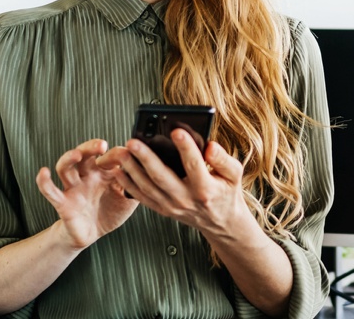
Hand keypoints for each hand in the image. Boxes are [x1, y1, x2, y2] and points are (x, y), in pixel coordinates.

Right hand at [36, 139, 137, 252]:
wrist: (91, 235)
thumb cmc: (108, 213)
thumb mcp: (128, 200)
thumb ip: (137, 186)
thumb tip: (152, 172)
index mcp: (104, 173)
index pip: (108, 157)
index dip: (116, 154)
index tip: (127, 154)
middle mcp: (87, 176)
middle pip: (85, 155)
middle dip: (91, 147)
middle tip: (102, 145)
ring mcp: (73, 187)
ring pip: (66, 167)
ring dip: (69, 158)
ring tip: (76, 154)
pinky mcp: (63, 202)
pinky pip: (50, 191)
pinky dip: (44, 182)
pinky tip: (44, 173)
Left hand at [97, 130, 251, 238]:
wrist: (220, 221)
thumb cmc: (226, 193)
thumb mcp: (234, 175)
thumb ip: (223, 160)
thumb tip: (210, 146)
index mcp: (205, 188)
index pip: (194, 164)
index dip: (185, 147)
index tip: (177, 131)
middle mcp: (186, 199)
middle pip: (162, 177)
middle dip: (146, 158)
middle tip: (134, 142)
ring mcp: (171, 206)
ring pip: (147, 187)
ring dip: (132, 169)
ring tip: (122, 153)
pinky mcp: (162, 209)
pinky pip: (142, 196)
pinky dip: (128, 184)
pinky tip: (119, 170)